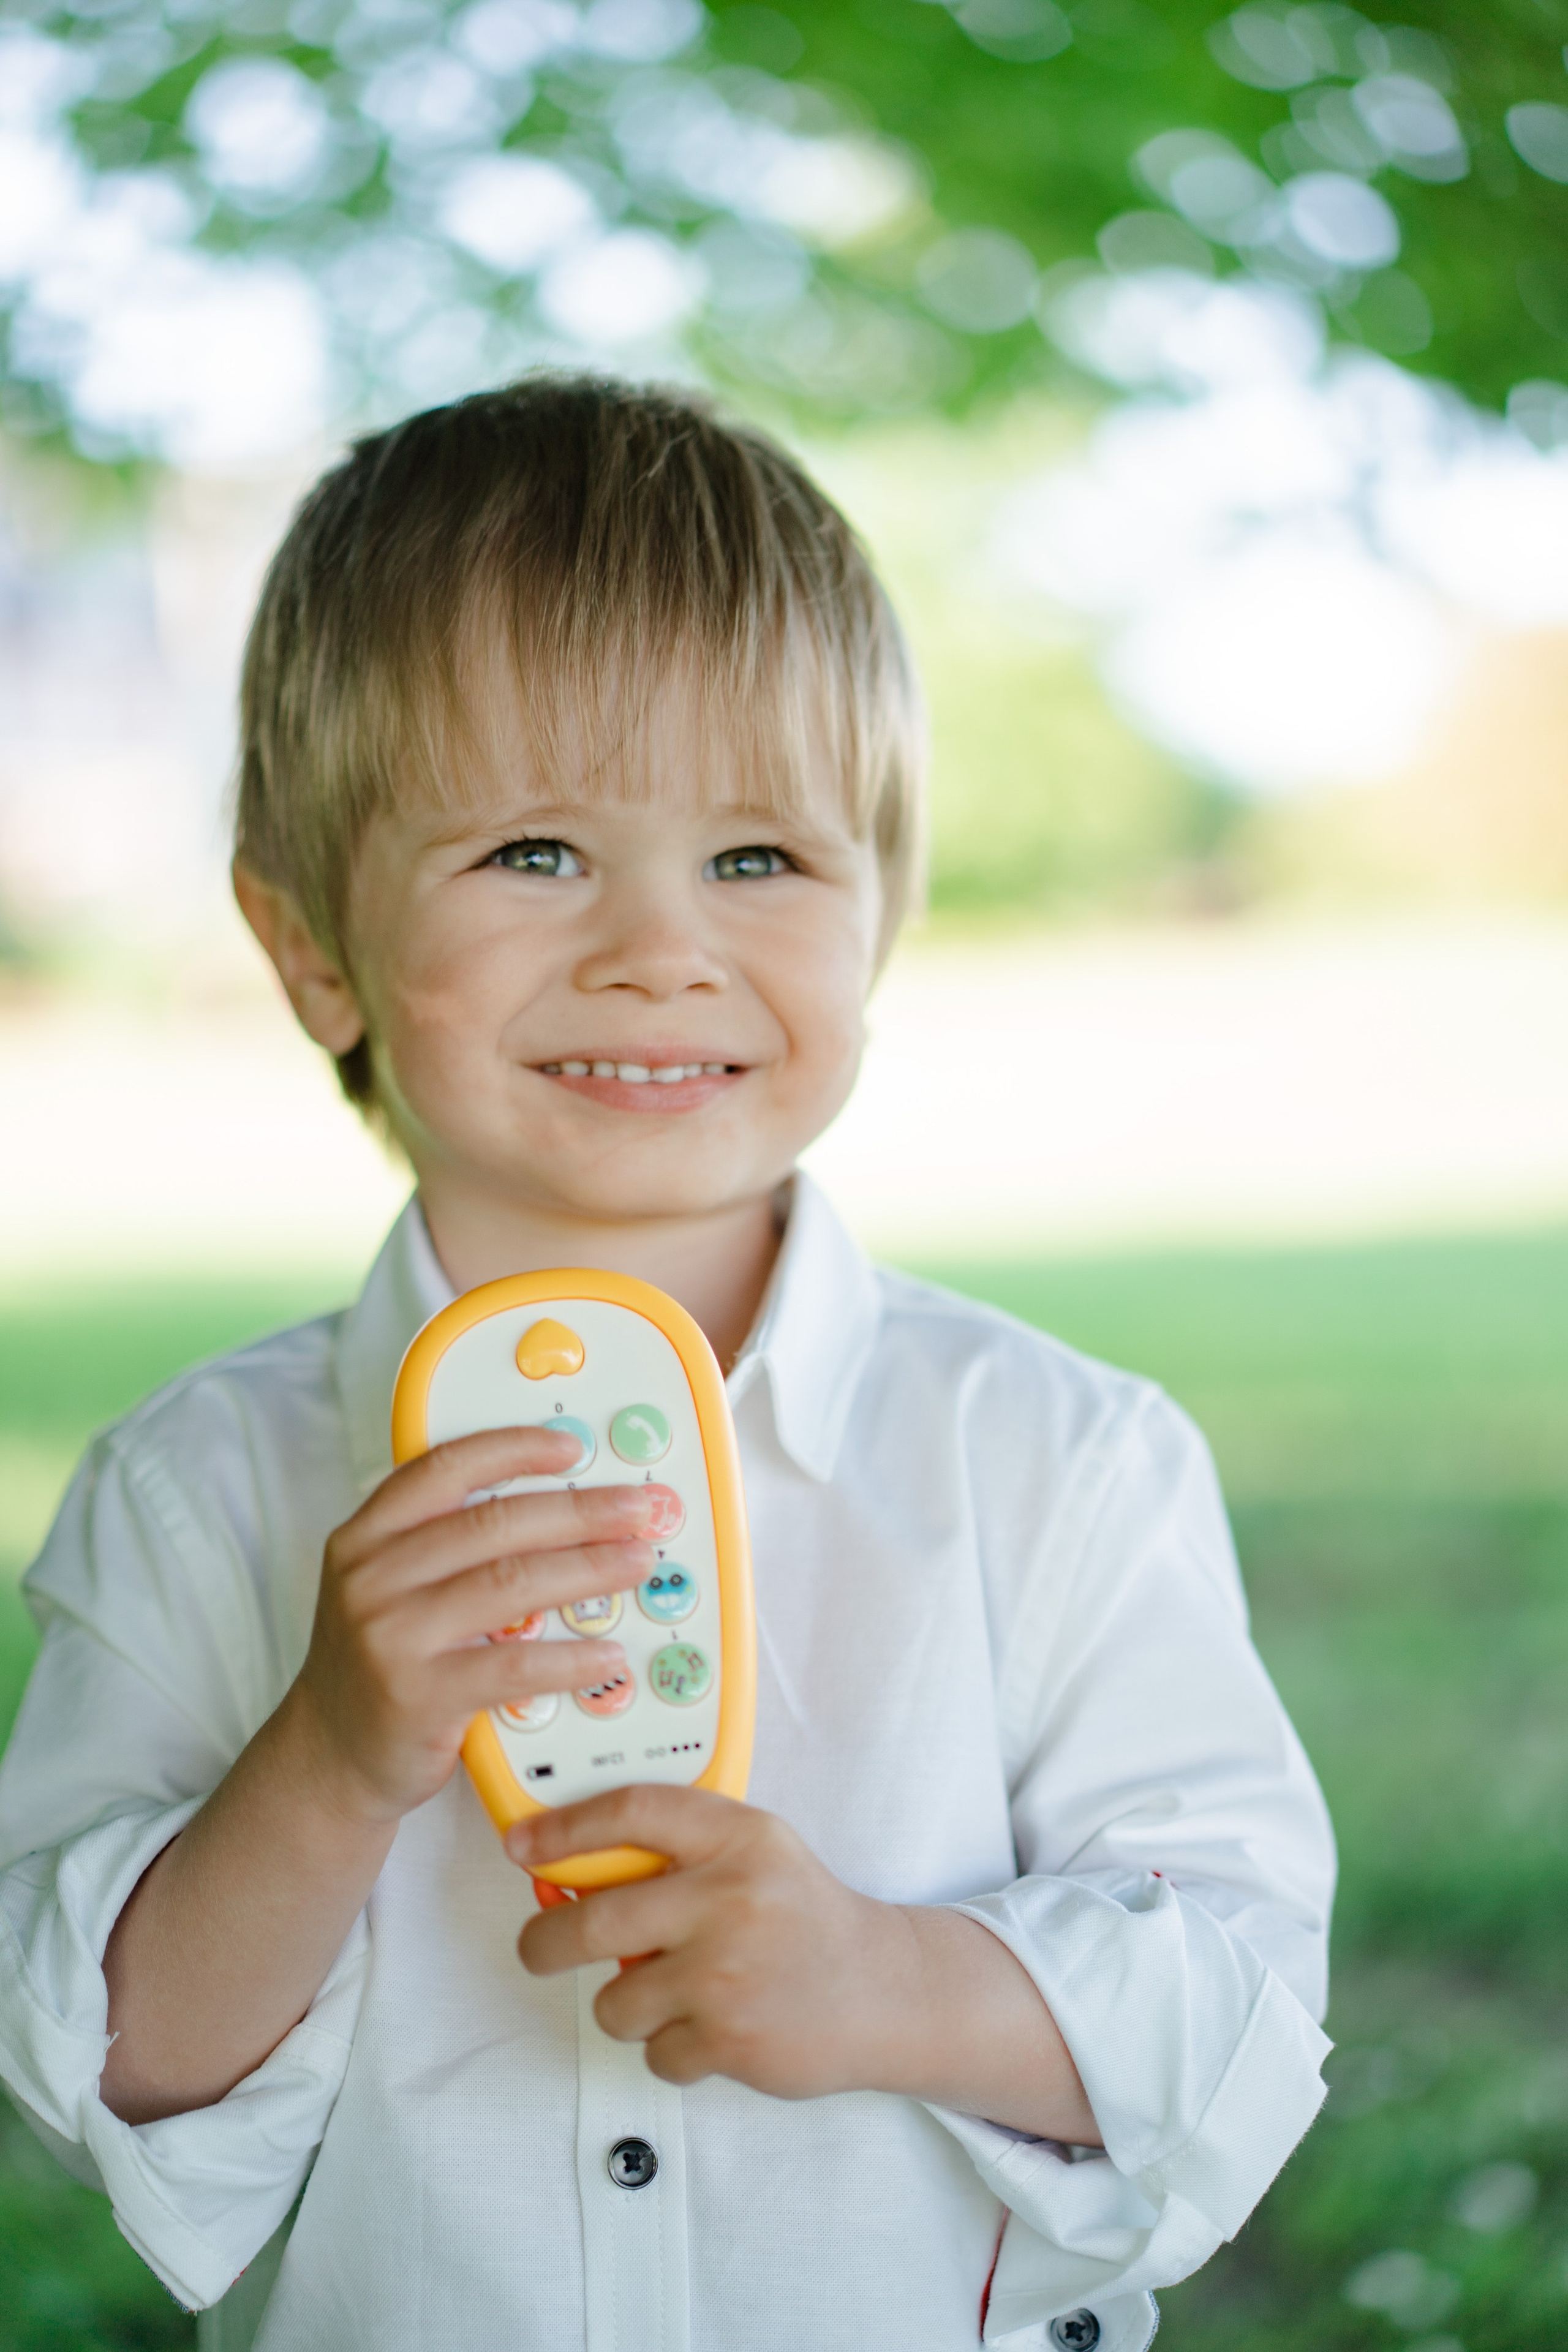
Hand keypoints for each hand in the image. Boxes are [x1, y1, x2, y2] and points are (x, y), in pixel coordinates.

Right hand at [287, 1427, 660, 1824]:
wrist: (329, 1759)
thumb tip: (552, 1507)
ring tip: (636, 1564)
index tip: (572, 1447)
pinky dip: (569, 1658)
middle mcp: (372, 1577)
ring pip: (511, 1584)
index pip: (446, 1468)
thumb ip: (444, 1544)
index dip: (514, 1449)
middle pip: (494, 1523)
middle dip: (579, 1511)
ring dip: (588, 1570)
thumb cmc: (378, 1665)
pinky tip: (606, 1654)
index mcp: (367, 1536)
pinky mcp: (418, 1696)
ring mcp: (391, 1636)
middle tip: (636, 1509)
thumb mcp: (386, 1586)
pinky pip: (513, 1666)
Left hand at [511, 1785, 909, 2099]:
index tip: (522, 1845)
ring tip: (678, 1994)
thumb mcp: (755, 1853)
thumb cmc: (802, 1917)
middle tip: (537, 1949)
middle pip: (595, 1919)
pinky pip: (655, 2053)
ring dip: (631, 2006)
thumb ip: (681, 1852)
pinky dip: (673, 2049)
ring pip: (616, 2000)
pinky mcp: (731, 2040)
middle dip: (545, 1943)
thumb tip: (572, 1876)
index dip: (565, 1828)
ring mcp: (728, 1973)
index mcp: (738, 1838)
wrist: (882, 1990)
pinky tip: (715, 2027)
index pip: (633, 1812)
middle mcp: (732, 1898)